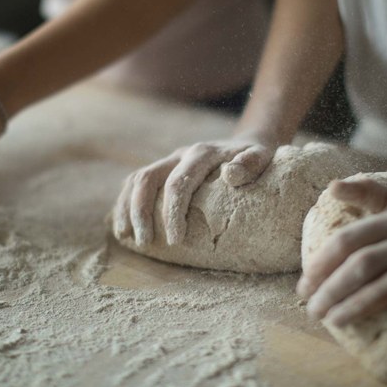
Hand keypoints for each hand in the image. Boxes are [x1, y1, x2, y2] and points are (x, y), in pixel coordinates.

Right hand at [114, 135, 276, 245]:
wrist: (250, 144)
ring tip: (126, 236)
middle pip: (147, 178)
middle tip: (145, 242)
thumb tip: (231, 175)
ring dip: (127, 208)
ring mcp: (169, 161)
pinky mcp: (163, 169)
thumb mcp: (262, 158)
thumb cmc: (257, 160)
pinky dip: (125, 203)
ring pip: (135, 179)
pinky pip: (135, 183)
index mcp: (201, 154)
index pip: (178, 183)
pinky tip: (124, 226)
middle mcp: (180, 154)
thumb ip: (251, 164)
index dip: (172, 213)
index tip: (175, 241)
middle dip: (141, 212)